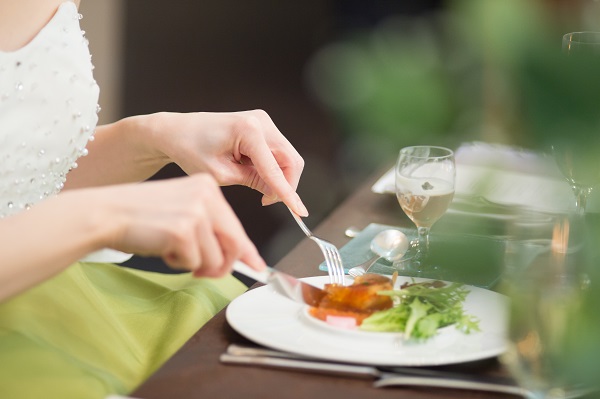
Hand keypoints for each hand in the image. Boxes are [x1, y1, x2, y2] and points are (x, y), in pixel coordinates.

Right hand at [97, 174, 265, 276]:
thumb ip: (210, 228)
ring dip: (196, 264)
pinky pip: (194, 263)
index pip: (236, 226)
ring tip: (172, 249)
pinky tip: (162, 247)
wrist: (107, 212)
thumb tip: (239, 255)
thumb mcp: (182, 210)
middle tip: (208, 272)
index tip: (257, 266)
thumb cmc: (141, 214)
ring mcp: (197, 213)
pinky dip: (178, 263)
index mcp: (208, 187)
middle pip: (234, 244)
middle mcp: (207, 196)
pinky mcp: (184, 231)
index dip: (247, 251)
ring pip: (215, 258)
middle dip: (224, 265)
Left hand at [145, 110, 307, 215]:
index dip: (289, 193)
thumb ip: (252, 182)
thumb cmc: (191, 151)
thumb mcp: (220, 175)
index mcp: (248, 131)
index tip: (300, 212)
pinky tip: (252, 173)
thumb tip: (276, 192)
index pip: (276, 169)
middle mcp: (261, 121)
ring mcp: (263, 121)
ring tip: (255, 187)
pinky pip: (278, 151)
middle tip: (265, 201)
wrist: (177, 131)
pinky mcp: (262, 125)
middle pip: (291, 160)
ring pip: (288, 157)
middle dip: (286, 185)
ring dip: (279, 176)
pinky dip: (273, 167)